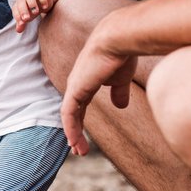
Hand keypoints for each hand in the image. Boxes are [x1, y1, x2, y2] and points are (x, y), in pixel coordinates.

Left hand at [13, 0, 55, 32]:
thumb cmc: (34, 8)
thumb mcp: (29, 16)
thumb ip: (23, 23)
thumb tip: (18, 31)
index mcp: (19, 4)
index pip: (15, 9)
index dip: (17, 16)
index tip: (22, 24)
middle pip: (21, 2)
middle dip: (23, 11)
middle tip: (26, 18)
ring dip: (32, 4)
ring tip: (36, 12)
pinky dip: (43, 0)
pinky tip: (45, 7)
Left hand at [60, 32, 136, 155]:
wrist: (118, 39)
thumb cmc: (121, 54)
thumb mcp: (121, 79)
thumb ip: (119, 92)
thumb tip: (120, 107)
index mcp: (87, 80)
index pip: (80, 105)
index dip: (81, 122)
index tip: (84, 138)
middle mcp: (77, 83)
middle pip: (72, 112)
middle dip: (75, 131)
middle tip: (78, 150)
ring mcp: (75, 86)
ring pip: (69, 116)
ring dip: (73, 134)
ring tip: (78, 151)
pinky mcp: (76, 89)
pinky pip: (69, 113)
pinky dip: (70, 128)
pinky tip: (74, 141)